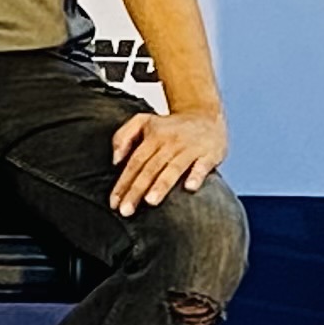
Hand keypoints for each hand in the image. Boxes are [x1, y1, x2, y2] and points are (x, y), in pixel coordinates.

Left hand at [108, 105, 225, 216]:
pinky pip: (202, 165)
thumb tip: (115, 161)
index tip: (114, 203)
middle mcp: (170, 142)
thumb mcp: (143, 121)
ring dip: (161, 184)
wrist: (206, 114)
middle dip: (137, 190)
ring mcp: (190, 148)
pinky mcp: (209, 153)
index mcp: (153, 137)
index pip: (134, 163)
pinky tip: (190, 187)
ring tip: (150, 201)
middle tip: (126, 210)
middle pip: (150, 168)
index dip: (123, 183)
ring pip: (173, 168)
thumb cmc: (171, 126)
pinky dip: (196, 175)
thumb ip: (122, 137)